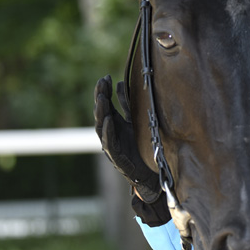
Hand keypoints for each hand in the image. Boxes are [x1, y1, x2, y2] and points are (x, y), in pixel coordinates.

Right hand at [94, 75, 160, 202]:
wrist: (150, 172)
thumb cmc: (140, 145)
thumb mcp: (135, 120)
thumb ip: (127, 104)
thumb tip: (119, 83)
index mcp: (114, 123)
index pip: (106, 104)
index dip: (104, 91)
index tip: (106, 77)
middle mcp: (110, 132)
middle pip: (101, 112)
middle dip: (100, 97)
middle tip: (101, 83)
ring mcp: (111, 144)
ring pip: (101, 126)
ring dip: (101, 112)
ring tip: (101, 98)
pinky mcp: (116, 157)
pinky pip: (109, 142)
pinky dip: (108, 131)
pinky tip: (108, 120)